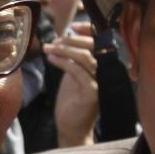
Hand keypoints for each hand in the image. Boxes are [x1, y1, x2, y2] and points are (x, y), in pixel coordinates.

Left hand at [46, 19, 97, 146]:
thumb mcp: (72, 73)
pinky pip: (78, 72)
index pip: (100, 41)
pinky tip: (51, 59)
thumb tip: (66, 36)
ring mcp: (100, 82)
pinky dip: (63, 62)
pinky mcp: (92, 93)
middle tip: (55, 40)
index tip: (72, 26)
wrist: (71, 127)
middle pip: (94, 46)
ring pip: (86, 57)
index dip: (88, 31)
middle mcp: (105, 72)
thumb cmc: (71, 100)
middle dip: (72, 40)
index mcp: (102, 65)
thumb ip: (73, 57)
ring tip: (49, 48)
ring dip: (65, 50)